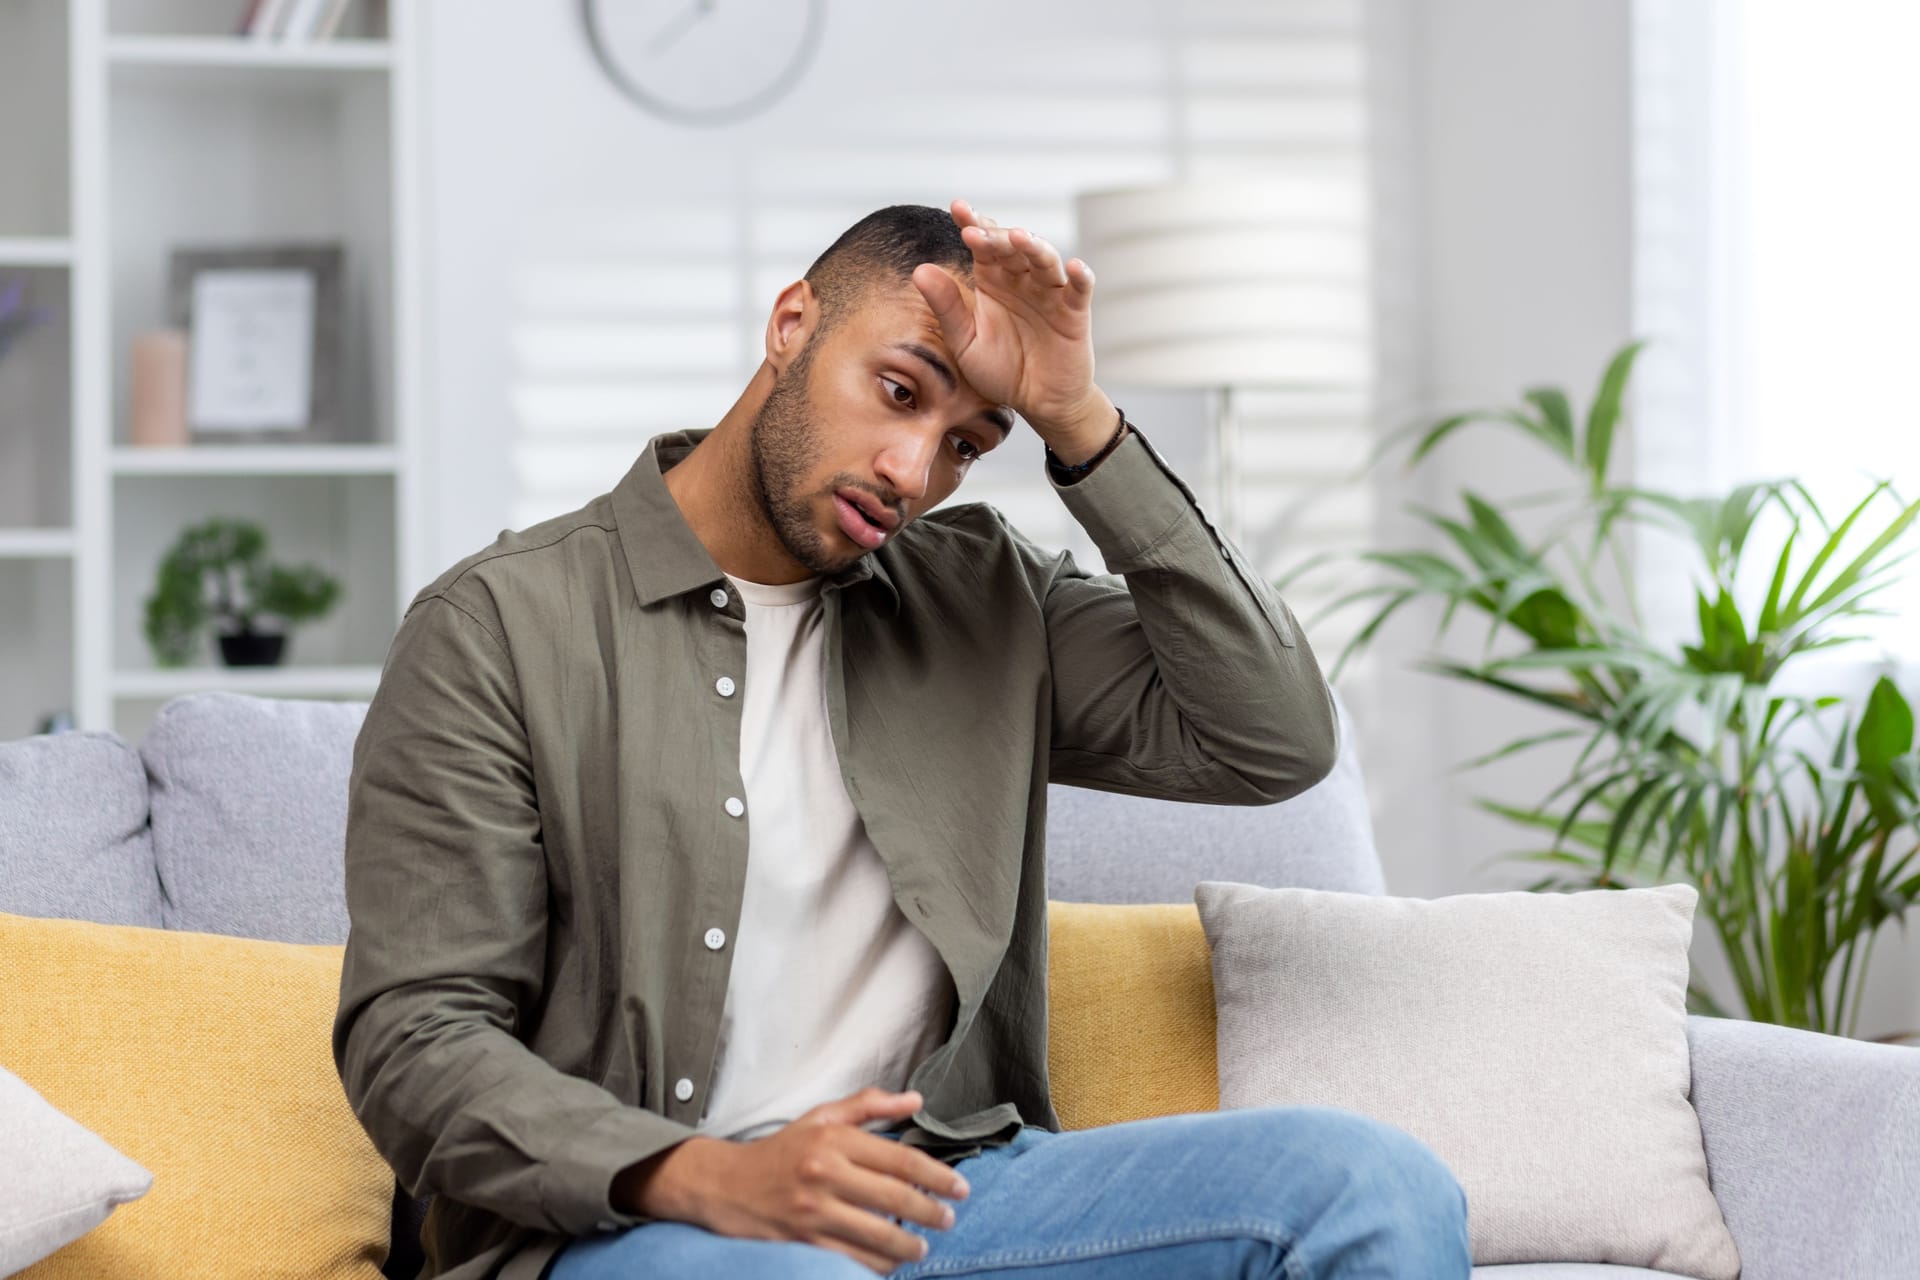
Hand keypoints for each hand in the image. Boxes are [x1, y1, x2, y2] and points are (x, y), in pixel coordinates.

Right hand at [620, 1086, 969, 1273]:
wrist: (725, 1185)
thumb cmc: (780, 1151)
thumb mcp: (821, 1118)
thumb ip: (869, 1106)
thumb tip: (916, 1100)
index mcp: (834, 1141)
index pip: (900, 1159)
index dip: (937, 1176)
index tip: (959, 1188)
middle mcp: (825, 1174)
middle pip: (895, 1198)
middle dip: (931, 1212)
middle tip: (948, 1219)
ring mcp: (814, 1211)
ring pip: (878, 1235)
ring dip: (909, 1245)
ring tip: (922, 1247)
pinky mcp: (803, 1242)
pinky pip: (852, 1259)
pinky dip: (877, 1264)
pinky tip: (890, 1262)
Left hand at [911, 197, 1112, 448]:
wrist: (1037, 402)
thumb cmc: (1000, 370)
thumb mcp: (965, 341)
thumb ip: (946, 307)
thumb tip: (919, 270)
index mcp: (993, 279)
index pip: (983, 243)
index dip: (972, 223)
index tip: (957, 208)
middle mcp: (1022, 279)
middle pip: (1012, 247)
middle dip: (996, 237)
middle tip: (977, 233)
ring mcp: (1050, 293)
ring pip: (1045, 260)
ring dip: (1034, 247)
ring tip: (1019, 237)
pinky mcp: (1075, 312)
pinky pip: (1080, 289)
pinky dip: (1080, 276)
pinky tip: (1074, 266)